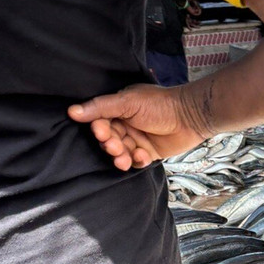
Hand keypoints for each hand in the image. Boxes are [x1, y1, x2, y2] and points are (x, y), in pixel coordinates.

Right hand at [68, 83, 211, 170]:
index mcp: (119, 109)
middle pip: (109, 140)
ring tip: (124, 158)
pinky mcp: (149, 153)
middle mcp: (126, 125)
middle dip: (110, 145)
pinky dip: (137, 161)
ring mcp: (137, 139)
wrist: (191, 116)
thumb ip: (101, 107)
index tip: (100, 132)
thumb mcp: (128, 101)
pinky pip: (136, 161)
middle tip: (115, 145)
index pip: (100, 122)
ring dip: (120, 156)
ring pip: (120, 153)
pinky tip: (143, 156)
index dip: (99, 129)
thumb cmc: (160, 104)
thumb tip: (72, 111)